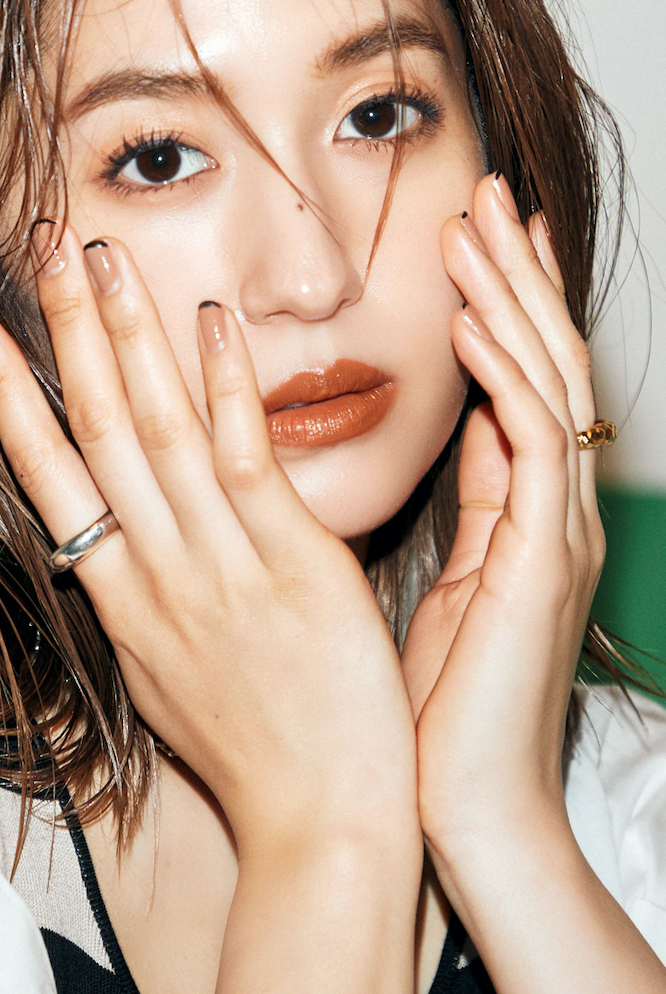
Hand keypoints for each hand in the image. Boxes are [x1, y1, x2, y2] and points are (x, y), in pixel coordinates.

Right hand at [0, 223, 417, 853]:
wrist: (322, 823)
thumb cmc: (252, 749)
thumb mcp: (168, 671)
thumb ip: (145, 592)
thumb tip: (121, 538)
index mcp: (121, 597)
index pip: (48, 473)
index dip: (7, 391)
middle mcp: (155, 572)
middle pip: (94, 431)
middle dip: (61, 332)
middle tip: (40, 246)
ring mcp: (219, 566)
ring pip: (157, 432)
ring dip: (127, 338)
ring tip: (101, 258)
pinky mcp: (293, 566)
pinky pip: (246, 462)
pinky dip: (225, 388)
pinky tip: (210, 322)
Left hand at [401, 171, 603, 848]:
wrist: (458, 803)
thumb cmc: (440, 701)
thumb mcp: (458, 574)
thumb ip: (474, 498)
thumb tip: (467, 425)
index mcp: (528, 509)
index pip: (525, 379)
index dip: (508, 302)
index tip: (480, 233)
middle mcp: (554, 508)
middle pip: (545, 360)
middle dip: (517, 273)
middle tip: (487, 194)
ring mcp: (557, 530)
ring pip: (546, 384)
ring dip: (510, 299)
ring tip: (475, 225)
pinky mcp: (540, 558)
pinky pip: (529, 444)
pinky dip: (502, 375)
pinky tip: (468, 321)